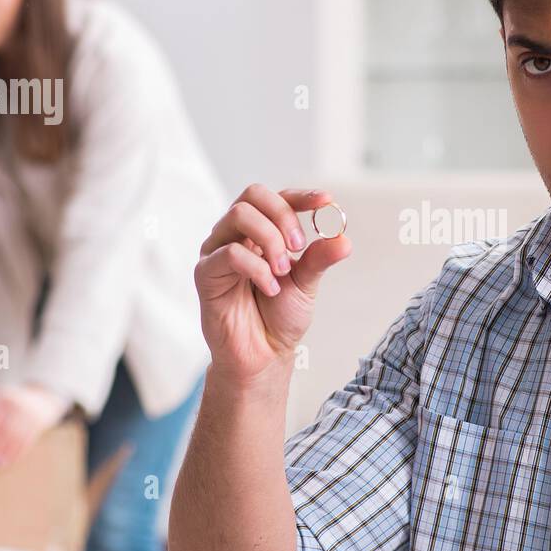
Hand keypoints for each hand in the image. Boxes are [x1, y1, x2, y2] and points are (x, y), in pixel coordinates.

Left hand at [0, 383, 70, 469]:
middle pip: (4, 429)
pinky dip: (19, 452)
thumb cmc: (14, 405)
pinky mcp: (39, 423)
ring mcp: (30, 413)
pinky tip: (12, 460)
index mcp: (3, 397)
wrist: (44, 397)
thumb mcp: (1, 404)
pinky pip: (28, 440)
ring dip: (7, 453)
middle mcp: (18, 404)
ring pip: (17, 436)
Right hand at [194, 185, 350, 384]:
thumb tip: (344, 239)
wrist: (263, 355)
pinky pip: (229, 252)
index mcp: (261, 231)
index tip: (326, 202)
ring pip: (239, 215)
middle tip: (299, 246)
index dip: (301, 195)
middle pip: (253, 195)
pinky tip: (270, 288)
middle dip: (283, 215)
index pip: (277, 197)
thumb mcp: (307, 283)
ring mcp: (218, 251)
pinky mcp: (206, 272)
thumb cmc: (280, 317)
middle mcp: (236, 235)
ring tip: (284, 271)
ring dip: (270, 239)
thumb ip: (320, 259)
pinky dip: (257, 268)